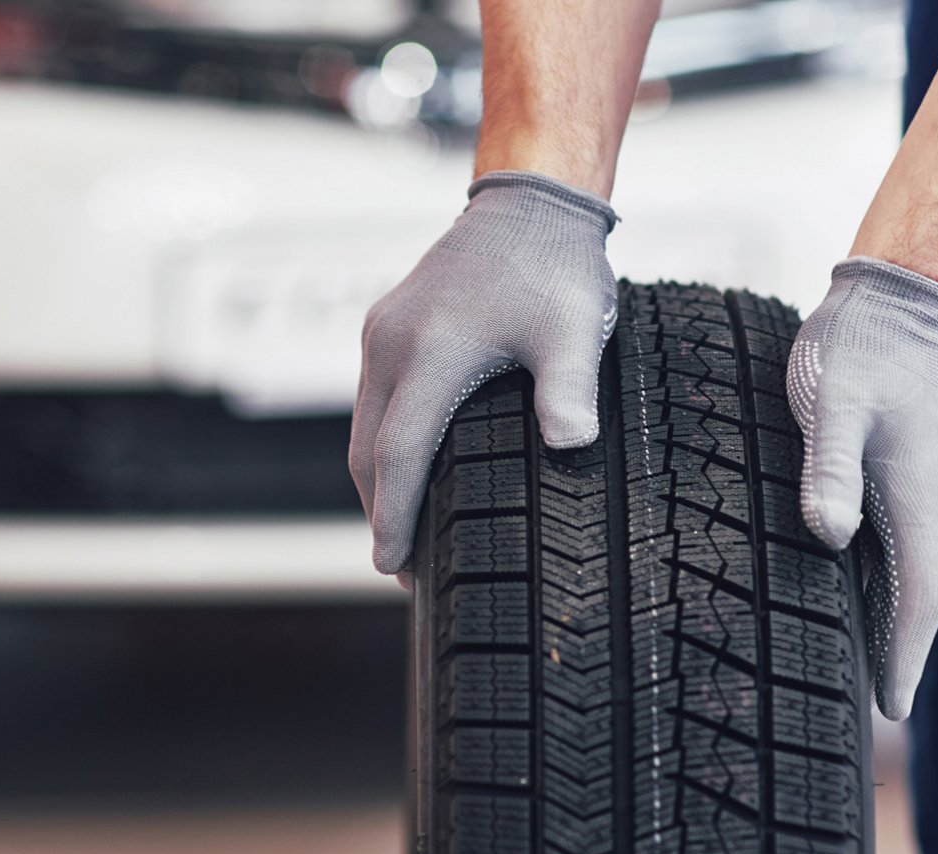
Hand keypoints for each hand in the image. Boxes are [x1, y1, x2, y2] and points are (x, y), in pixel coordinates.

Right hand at [350, 171, 619, 575]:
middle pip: (367, 452)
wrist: (529, 200)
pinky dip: (382, 442)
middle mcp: (392, 344)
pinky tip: (407, 466)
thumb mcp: (573, 332)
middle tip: (402, 568)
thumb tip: (570, 447)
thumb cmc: (554, 267)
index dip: (395, 517)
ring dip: (377, 481)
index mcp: (432, 352)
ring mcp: (383, 332)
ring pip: (364, 427)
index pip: (398, 455)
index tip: (392, 566)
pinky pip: (373, 399)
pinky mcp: (387, 324)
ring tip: (403, 529)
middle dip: (381, 513)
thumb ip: (569, 391)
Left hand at [787, 257, 937, 720]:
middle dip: (899, 658)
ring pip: (904, 578)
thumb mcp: (834, 404)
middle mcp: (926, 507)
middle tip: (872, 714)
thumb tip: (831, 537)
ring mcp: (916, 493)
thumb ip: (829, 468)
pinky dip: (876, 588)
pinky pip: (892, 550)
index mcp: (918, 502)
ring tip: (859, 676)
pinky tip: (847, 601)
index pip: (919, 600)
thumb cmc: (858, 349)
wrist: (894, 298)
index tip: (892, 710)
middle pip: (915, 601)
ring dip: (888, 627)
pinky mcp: (900, 477)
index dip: (905, 657)